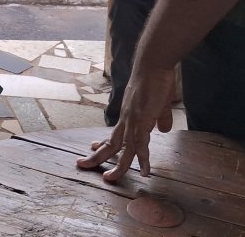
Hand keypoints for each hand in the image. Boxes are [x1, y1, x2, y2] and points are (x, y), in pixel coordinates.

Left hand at [75, 64, 175, 181]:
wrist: (153, 64)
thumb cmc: (156, 80)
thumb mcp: (159, 104)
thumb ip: (160, 118)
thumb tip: (162, 130)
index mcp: (128, 116)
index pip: (113, 134)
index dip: (103, 144)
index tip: (92, 149)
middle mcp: (127, 119)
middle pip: (111, 144)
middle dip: (96, 157)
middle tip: (81, 165)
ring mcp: (134, 121)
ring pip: (124, 149)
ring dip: (118, 166)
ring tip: (109, 179)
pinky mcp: (144, 120)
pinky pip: (141, 144)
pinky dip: (142, 159)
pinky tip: (144, 172)